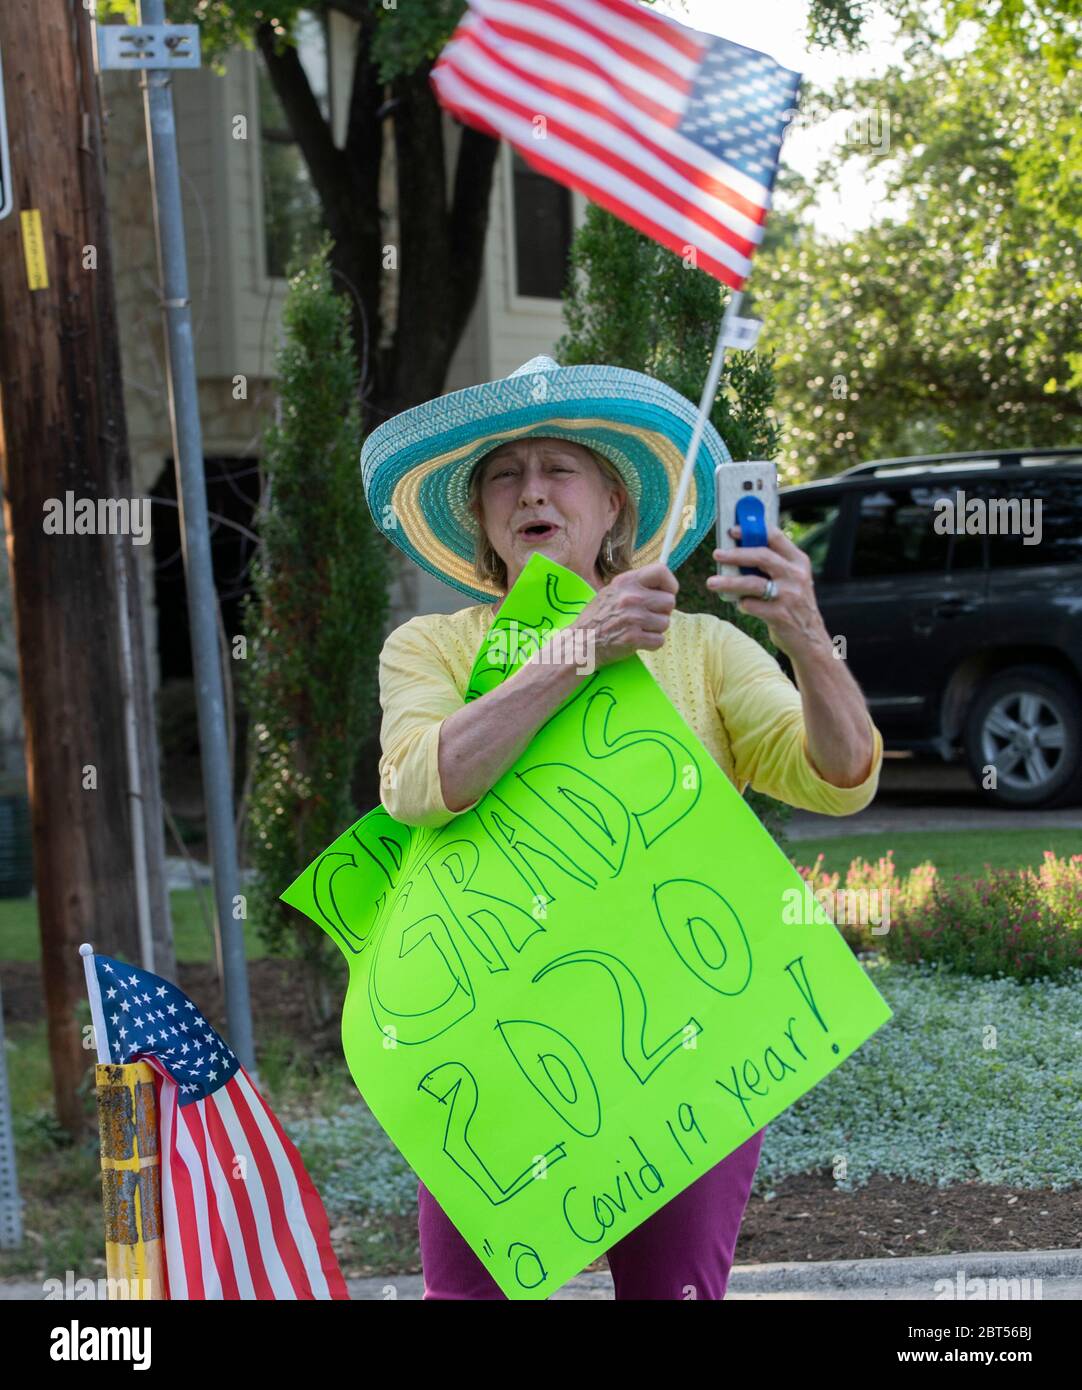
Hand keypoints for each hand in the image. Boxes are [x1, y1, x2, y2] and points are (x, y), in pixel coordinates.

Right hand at [571, 561, 678, 668]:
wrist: (580, 643)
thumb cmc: (598, 617)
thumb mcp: (611, 591)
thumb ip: (636, 586)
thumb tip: (664, 586)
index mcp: (626, 581)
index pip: (661, 571)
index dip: (670, 583)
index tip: (668, 592)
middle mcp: (631, 597)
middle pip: (669, 601)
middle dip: (662, 611)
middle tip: (647, 617)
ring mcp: (633, 618)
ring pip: (666, 623)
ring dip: (655, 629)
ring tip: (638, 629)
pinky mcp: (634, 638)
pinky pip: (659, 640)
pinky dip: (651, 644)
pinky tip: (637, 641)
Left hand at [708, 524, 831, 660]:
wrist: (810, 639)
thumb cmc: (794, 605)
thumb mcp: (792, 579)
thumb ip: (773, 565)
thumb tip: (739, 551)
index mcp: (799, 562)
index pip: (776, 538)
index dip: (753, 531)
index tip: (733, 531)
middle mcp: (796, 576)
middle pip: (761, 557)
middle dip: (736, 554)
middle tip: (717, 554)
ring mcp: (789, 596)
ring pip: (752, 583)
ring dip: (729, 582)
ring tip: (711, 582)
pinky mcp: (780, 615)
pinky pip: (751, 605)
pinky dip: (741, 604)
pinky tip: (740, 605)